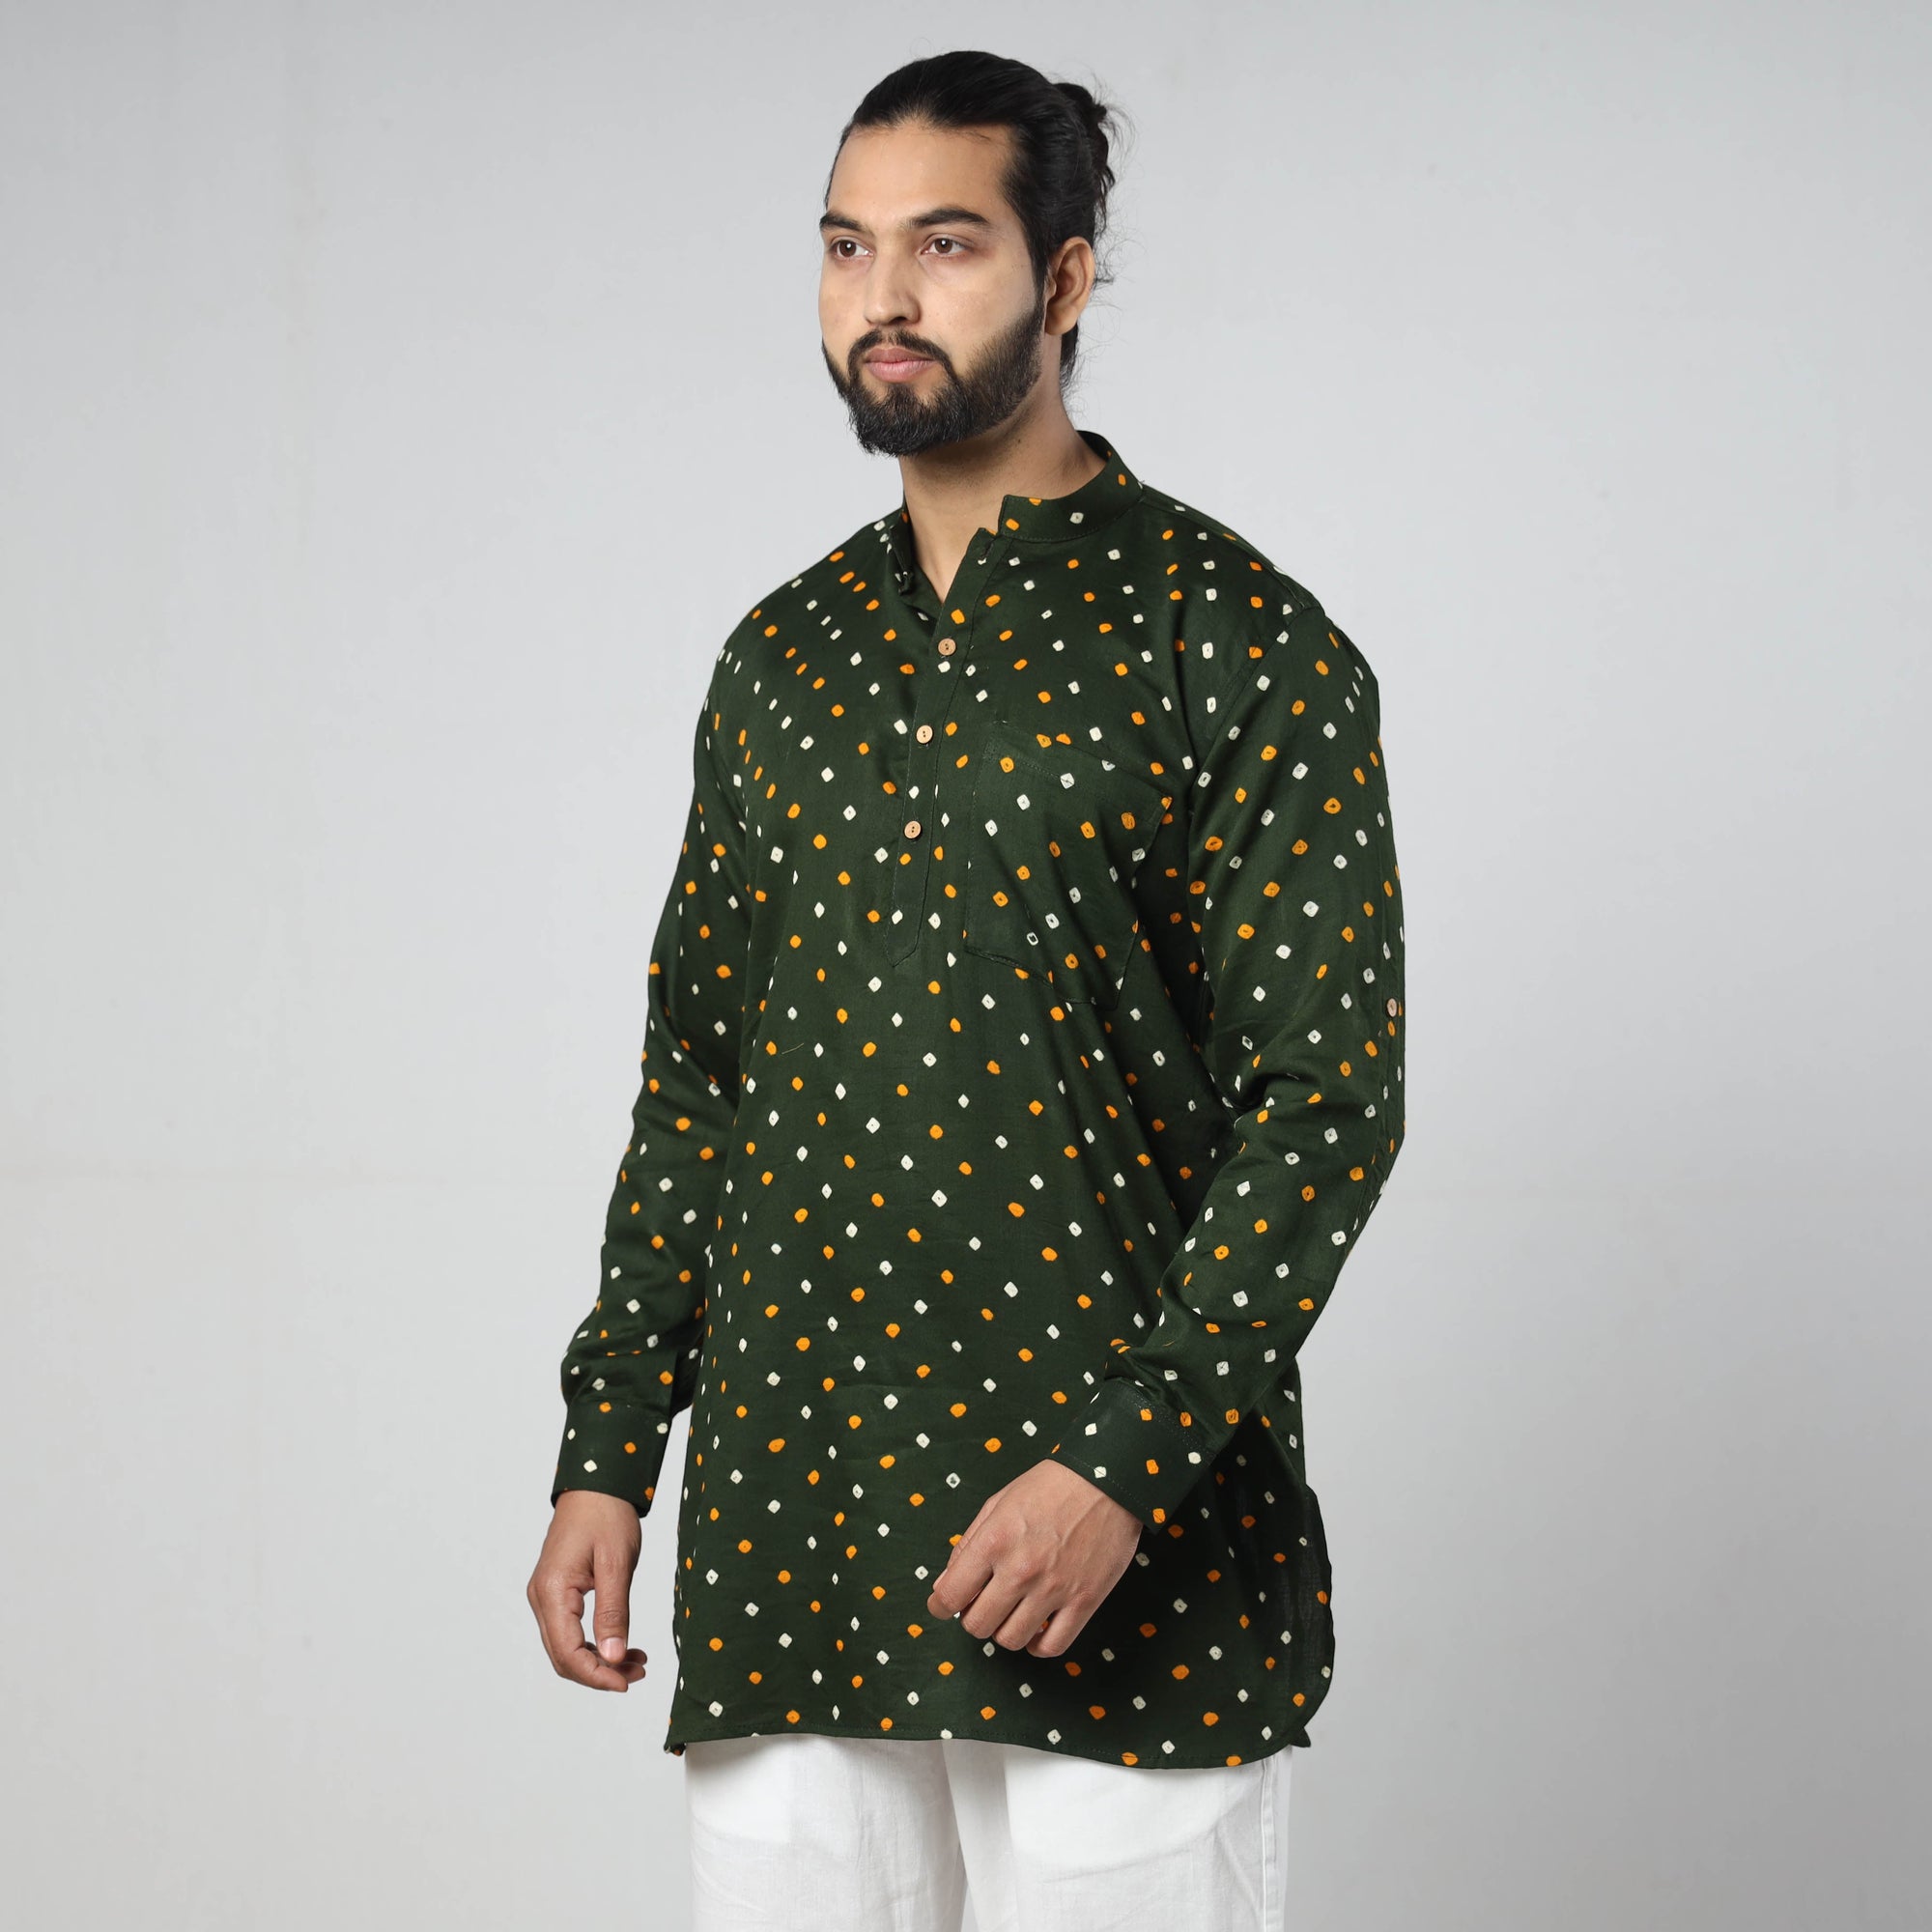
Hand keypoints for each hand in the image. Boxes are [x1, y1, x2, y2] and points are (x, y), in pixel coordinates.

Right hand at [528, 1490, 649, 1690]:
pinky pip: (569, 1631)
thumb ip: (614, 1613)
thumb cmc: (606, 1516)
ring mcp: (545, 1595)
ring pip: (565, 1647)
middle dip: (600, 1673)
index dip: (596, 1676)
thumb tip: (614, 1658)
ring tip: (637, 1662)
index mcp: (553, 1590)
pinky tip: (621, 1645)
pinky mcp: (556, 1592)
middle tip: (638, 1674)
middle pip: (563, 1657)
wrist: (596, 1486)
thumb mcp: (617, 1564)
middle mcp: (541, 1597)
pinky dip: (594, 1644)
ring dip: (599, 1661)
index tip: (627, 1683)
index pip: (567, 1653)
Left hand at [925, 1459, 1142, 1657]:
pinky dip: (1038, 1646)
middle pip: (978, 1625)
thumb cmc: (1049, 1486)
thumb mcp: (998, 1503)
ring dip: (1004, 1631)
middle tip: (982, 1604)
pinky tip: (1036, 1629)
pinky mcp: (1084, 1601)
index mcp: (994, 1542)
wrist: (1106, 1480)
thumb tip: (943, 1587)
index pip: (950, 1596)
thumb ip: (967, 1546)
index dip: (940, 1606)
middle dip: (973, 1618)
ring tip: (1011, 1613)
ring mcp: (1054, 1589)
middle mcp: (1020, 1570)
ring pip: (1011, 1640)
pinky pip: (1053, 1646)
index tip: (943, 1605)